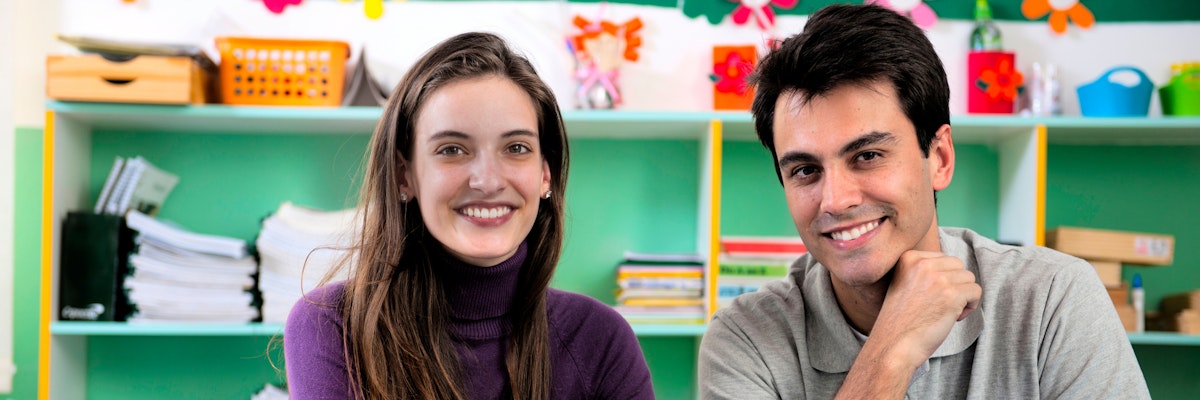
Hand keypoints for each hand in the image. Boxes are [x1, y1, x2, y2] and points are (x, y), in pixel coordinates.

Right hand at [872, 250, 980, 366]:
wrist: (894, 344)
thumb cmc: (900, 320)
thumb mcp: (904, 283)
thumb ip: (924, 270)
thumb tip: (956, 269)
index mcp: (909, 257)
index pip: (943, 258)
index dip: (942, 278)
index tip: (930, 296)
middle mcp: (923, 263)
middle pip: (957, 265)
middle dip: (955, 284)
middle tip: (940, 304)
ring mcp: (938, 278)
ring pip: (969, 278)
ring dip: (963, 296)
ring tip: (946, 311)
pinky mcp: (952, 295)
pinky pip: (976, 291)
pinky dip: (970, 306)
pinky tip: (954, 317)